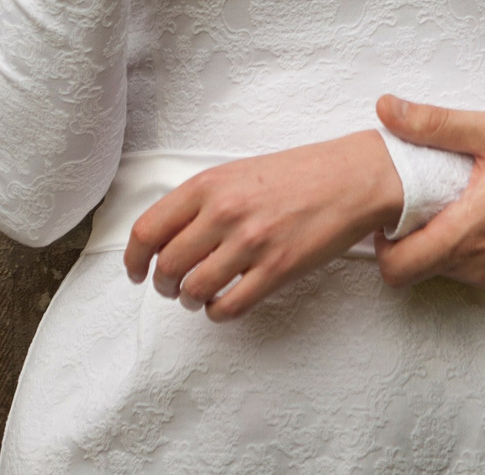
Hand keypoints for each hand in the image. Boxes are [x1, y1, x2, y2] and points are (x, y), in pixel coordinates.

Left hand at [123, 133, 404, 321]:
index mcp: (208, 185)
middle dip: (163, 285)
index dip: (134, 259)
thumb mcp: (236, 172)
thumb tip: (166, 236)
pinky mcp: (277, 270)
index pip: (148, 230)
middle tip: (171, 287)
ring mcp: (251, 243)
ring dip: (189, 300)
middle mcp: (224, 213)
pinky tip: (222, 304)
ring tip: (197, 295)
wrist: (350, 178)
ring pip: (194, 290)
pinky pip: (229, 307)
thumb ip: (200, 200)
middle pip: (167, 266)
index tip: (136, 272)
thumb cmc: (295, 174)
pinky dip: (217, 313)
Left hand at [370, 97, 484, 293]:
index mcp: (469, 233)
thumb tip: (386, 109)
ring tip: (464, 201)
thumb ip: (437, 123)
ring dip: (448, 244)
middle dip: (414, 239)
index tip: (391, 214)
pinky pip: (484, 275)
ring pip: (452, 273)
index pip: (398, 268)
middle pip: (422, 269)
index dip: (382, 244)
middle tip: (427, 199)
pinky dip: (478, 252)